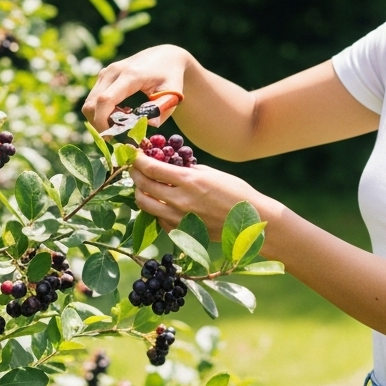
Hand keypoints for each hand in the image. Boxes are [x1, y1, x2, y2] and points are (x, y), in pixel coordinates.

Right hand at [82, 44, 192, 131]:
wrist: (166, 56)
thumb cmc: (171, 77)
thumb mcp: (173, 94)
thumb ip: (162, 110)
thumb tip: (150, 125)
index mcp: (130, 75)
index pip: (105, 100)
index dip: (103, 122)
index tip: (112, 138)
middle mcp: (113, 71)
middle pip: (92, 103)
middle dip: (100, 124)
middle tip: (119, 134)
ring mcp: (106, 72)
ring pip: (90, 102)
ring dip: (101, 118)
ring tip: (124, 122)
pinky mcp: (103, 76)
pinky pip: (94, 98)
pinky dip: (102, 111)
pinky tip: (121, 113)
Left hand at [128, 156, 276, 240]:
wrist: (251, 221)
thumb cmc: (235, 192)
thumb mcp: (211, 173)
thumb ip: (187, 169)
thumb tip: (168, 163)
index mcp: (189, 181)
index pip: (151, 168)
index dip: (137, 159)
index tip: (133, 153)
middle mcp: (180, 200)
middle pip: (143, 186)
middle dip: (134, 174)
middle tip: (134, 168)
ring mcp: (179, 218)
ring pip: (145, 205)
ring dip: (140, 192)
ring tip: (143, 185)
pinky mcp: (181, 232)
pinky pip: (158, 219)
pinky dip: (155, 209)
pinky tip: (161, 202)